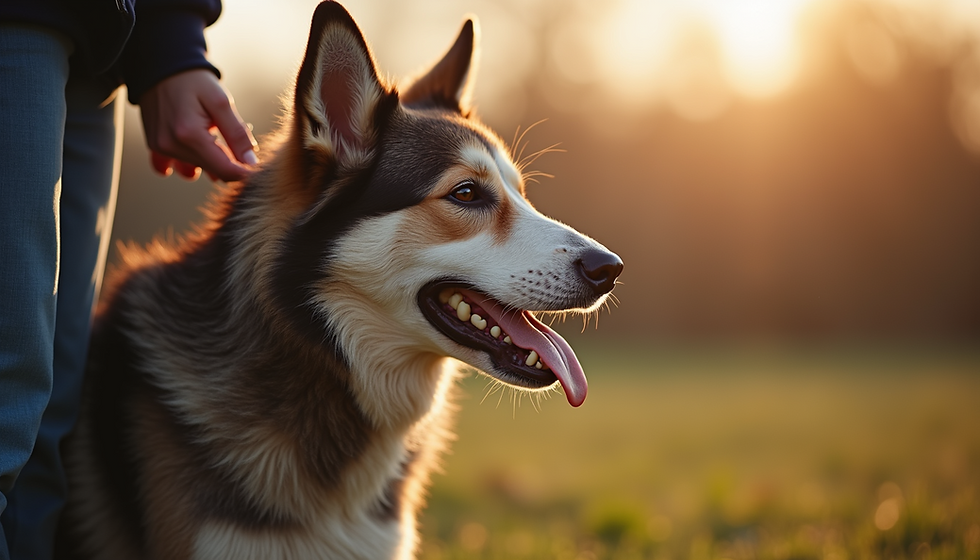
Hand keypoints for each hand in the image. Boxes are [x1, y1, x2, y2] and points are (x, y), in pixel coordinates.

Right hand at [139, 69, 257, 181]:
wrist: (162, 65)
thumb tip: (251, 162)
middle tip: (232, 138)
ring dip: (207, 161)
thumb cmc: (194, 81)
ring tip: (210, 137)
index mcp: (190, 134)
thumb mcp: (221, 102)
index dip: (245, 171)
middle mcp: (172, 145)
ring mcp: (160, 147)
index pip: (225, 170)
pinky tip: (191, 151)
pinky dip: (183, 163)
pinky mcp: (154, 146)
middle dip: (228, 161)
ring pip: (195, 170)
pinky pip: (169, 167)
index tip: (255, 163)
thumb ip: (237, 133)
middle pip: (212, 171)